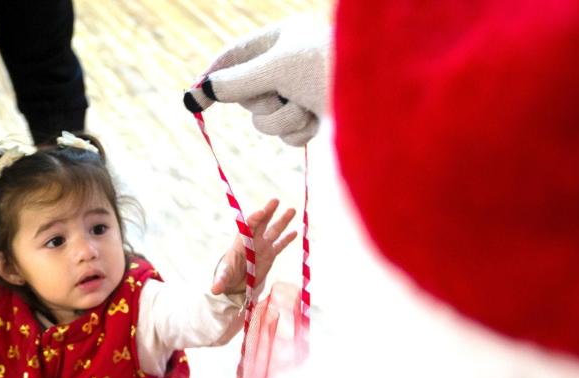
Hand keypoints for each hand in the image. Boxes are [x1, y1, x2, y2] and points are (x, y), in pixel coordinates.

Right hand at [183, 17, 331, 145]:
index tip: (193, 96)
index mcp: (281, 40)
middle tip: (279, 94)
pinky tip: (317, 122)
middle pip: (247, 94)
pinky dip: (299, 132)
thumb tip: (201, 90)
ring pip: (266, 120)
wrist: (384, 98)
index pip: (234, 56)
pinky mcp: (315, 119)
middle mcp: (290, 66)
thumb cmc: (330, 69)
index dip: (214, 76)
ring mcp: (302, 94)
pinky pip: (288, 135)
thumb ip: (236, 81)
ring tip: (306, 108)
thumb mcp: (277, 71)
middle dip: (260, 102)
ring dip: (282, 119)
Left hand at [212, 199, 297, 295]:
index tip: (262, 212)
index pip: (248, 227)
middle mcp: (253, 241)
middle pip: (261, 223)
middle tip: (275, 200)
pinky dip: (287, 239)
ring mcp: (263, 247)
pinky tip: (296, 232)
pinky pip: (280, 245)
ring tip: (292, 210)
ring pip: (274, 231)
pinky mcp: (270, 255)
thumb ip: (220, 281)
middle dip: (268, 211)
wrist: (234, 282)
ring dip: (283, 220)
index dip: (255, 219)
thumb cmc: (227, 276)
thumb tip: (215, 290)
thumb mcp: (224, 277)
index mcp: (241, 242)